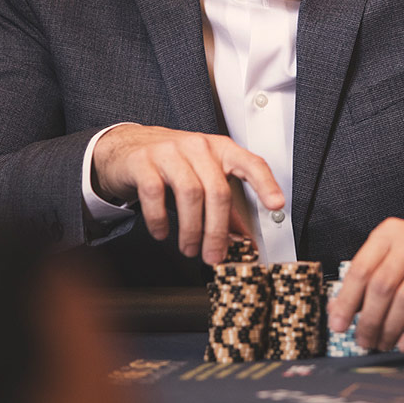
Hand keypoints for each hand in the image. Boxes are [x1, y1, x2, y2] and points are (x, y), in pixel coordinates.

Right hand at [91, 124, 283, 264]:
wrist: (127, 148)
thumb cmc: (172, 165)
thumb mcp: (203, 179)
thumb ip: (225, 209)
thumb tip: (245, 240)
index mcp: (220, 150)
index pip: (250, 163)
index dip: (266, 184)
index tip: (277, 205)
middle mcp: (198, 146)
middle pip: (217, 190)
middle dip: (217, 230)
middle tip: (213, 256)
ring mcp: (169, 151)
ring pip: (189, 193)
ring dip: (191, 229)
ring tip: (189, 249)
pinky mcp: (143, 162)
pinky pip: (155, 193)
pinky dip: (160, 219)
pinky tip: (161, 233)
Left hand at [326, 217, 403, 352]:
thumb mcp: (394, 259)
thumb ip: (367, 280)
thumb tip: (337, 310)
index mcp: (391, 232)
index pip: (362, 268)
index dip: (347, 301)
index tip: (339, 325)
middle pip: (383, 286)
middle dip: (369, 320)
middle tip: (364, 340)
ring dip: (391, 329)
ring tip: (384, 342)